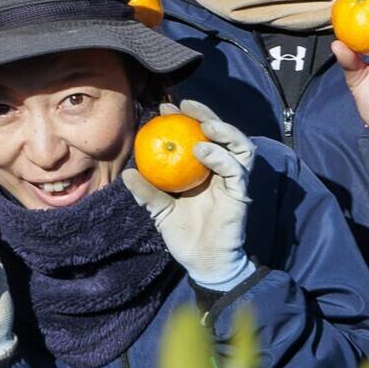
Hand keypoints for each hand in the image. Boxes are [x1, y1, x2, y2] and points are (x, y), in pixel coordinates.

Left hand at [126, 100, 253, 290]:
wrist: (201, 262)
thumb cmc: (182, 234)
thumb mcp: (159, 210)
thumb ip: (146, 192)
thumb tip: (127, 173)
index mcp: (204, 170)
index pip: (199, 135)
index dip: (186, 118)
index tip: (165, 109)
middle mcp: (223, 171)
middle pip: (223, 133)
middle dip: (206, 114)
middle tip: (185, 105)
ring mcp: (234, 181)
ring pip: (240, 145)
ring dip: (223, 130)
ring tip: (203, 125)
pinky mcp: (241, 194)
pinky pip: (237, 169)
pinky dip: (221, 156)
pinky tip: (202, 150)